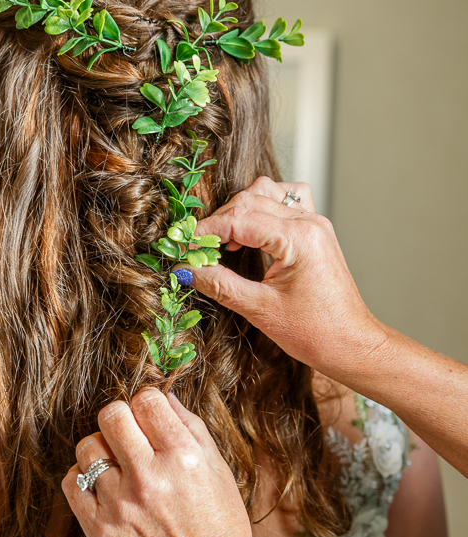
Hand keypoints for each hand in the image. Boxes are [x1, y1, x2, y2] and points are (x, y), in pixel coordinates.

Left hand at [61, 387, 261, 536]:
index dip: (148, 402)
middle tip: (132, 435)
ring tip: (120, 465)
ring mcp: (119, 504)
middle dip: (122, 418)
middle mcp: (148, 477)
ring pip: (88, 446)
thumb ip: (189, 425)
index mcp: (182, 457)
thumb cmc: (219, 524)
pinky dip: (84, 477)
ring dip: (103, 449)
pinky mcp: (99, 528)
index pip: (146, 400)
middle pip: (111, 415)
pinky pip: (72, 481)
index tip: (152, 416)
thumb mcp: (218, 467)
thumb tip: (162, 396)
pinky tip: (104, 484)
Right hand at [180, 177, 388, 378]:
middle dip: (218, 220)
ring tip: (222, 240)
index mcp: (299, 238)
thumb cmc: (316, 332)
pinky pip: (284, 201)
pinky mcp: (314, 231)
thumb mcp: (261, 311)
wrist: (351, 344)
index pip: (239, 219)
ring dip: (239, 210)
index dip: (206, 231)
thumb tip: (187, 270)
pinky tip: (249, 231)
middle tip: (197, 247)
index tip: (184, 245)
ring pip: (266, 192)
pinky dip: (261, 208)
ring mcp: (314, 223)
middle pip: (250, 199)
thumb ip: (220, 285)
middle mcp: (309, 222)